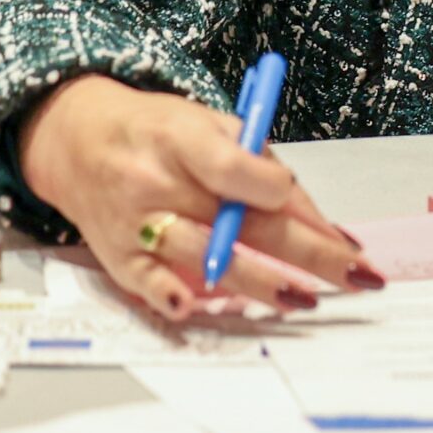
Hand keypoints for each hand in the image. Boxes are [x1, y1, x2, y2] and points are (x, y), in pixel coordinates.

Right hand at [18, 72, 381, 320]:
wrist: (78, 141)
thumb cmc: (160, 133)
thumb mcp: (209, 124)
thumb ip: (258, 163)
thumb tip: (312, 215)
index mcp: (182, 138)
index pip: (233, 167)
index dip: (277, 191)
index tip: (320, 216)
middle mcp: (157, 182)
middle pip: (241, 222)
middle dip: (306, 251)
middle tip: (353, 272)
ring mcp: (136, 223)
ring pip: (205, 256)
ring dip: (260, 282)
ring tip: (305, 298)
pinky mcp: (118, 257)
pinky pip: (148, 283)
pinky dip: (172, 296)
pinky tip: (199, 308)